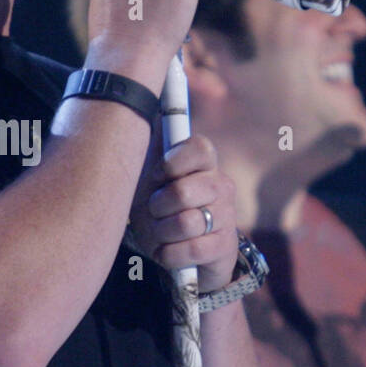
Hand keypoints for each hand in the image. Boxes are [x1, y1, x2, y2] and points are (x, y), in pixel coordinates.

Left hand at [128, 134, 238, 293]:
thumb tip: (138, 112)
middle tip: (153, 211)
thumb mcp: (146, 178)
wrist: (175, 252)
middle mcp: (221, 185)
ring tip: (159, 233)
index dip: (171, 164)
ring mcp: (227, 216)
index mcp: (204, 162)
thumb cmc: (157, 207)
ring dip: (161, 233)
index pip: (199, 148)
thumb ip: (147, 148)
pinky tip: (166, 252)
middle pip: (182, 191)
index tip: (156, 177)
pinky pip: (192, 249)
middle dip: (156, 207)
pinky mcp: (225, 246)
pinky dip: (169, 254)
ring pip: (186, 223)